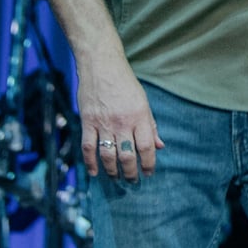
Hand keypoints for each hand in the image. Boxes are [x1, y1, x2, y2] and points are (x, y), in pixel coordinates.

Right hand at [76, 53, 163, 179]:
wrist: (102, 66)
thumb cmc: (125, 84)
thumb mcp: (143, 102)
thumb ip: (151, 125)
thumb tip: (160, 146)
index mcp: (140, 117)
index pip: (147, 147)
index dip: (149, 164)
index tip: (149, 173)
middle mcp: (123, 122)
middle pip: (127, 155)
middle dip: (131, 172)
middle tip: (132, 181)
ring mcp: (104, 123)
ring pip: (108, 155)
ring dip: (112, 170)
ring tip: (116, 178)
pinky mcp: (88, 122)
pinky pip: (88, 147)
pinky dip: (91, 162)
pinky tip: (95, 172)